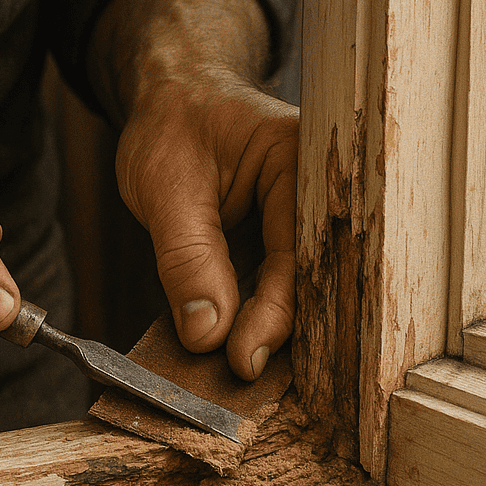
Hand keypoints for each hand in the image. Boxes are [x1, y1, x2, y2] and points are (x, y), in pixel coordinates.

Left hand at [115, 74, 296, 379]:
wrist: (171, 102)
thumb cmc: (171, 128)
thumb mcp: (165, 189)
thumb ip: (186, 259)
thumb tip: (208, 336)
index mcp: (302, 162)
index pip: (297, 254)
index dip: (274, 316)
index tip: (242, 362)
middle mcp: (319, 192)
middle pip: (313, 281)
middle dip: (283, 335)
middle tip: (246, 383)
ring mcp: (308, 218)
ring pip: (300, 291)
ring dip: (271, 334)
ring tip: (241, 378)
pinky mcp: (288, 240)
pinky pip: (280, 287)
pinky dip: (257, 319)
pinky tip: (238, 350)